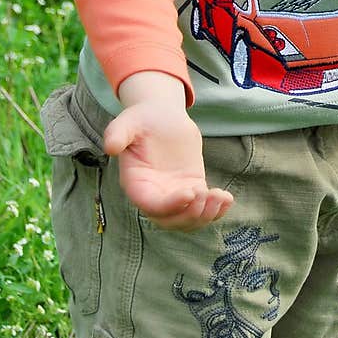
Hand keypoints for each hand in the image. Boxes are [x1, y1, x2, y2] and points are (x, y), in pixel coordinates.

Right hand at [104, 73, 232, 230]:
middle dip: (190, 215)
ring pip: (188, 220)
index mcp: (136, 184)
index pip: (151, 206)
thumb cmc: (142, 118)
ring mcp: (174, 195)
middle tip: (206, 193)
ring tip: (221, 198)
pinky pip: (202, 209)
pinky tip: (227, 198)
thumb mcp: (127, 121)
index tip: (191, 192)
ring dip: (206, 215)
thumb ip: (117, 134)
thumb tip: (110, 147)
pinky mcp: (191, 189)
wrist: (161, 116)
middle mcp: (154, 195)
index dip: (170, 206)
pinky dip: (216, 210)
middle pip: (170, 221)